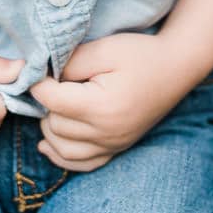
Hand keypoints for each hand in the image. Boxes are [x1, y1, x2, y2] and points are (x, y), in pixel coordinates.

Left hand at [29, 32, 188, 171]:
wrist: (175, 68)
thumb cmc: (140, 54)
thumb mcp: (104, 48)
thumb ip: (72, 62)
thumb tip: (44, 76)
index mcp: (102, 107)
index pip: (52, 101)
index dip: (39, 83)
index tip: (37, 69)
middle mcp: (107, 133)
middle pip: (55, 125)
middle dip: (46, 105)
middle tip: (51, 83)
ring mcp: (113, 145)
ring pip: (63, 149)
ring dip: (50, 129)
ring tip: (52, 106)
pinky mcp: (117, 148)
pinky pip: (82, 164)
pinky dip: (61, 156)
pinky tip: (48, 143)